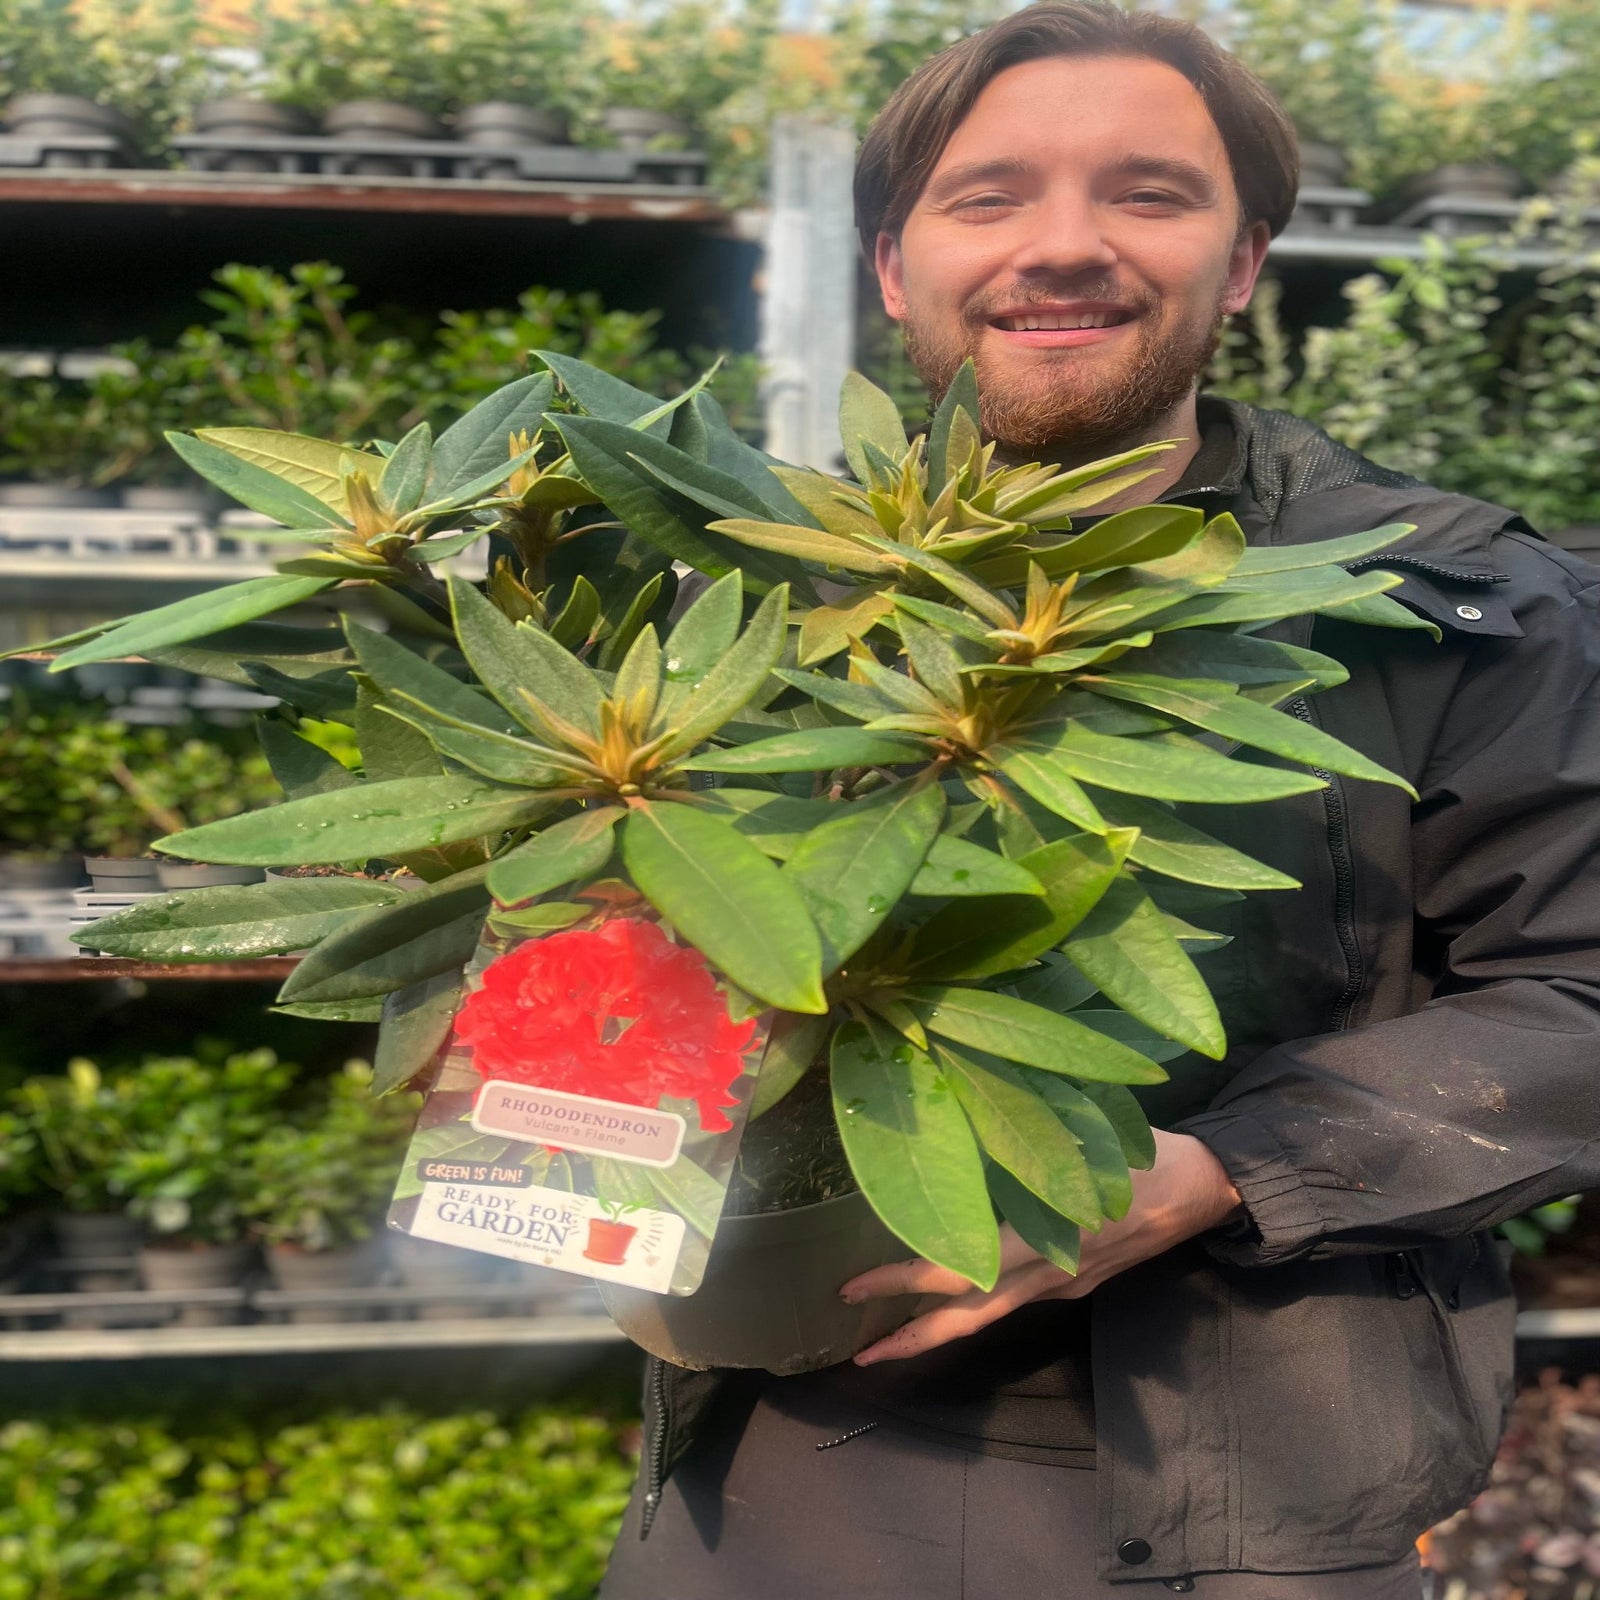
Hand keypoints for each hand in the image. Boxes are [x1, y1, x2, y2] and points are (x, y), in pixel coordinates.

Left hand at [840, 1129, 1242, 1364]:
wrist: (1209, 1186)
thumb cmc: (1143, 1151)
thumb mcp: (1082, 1139)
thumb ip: (1023, 1151)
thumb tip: (955, 1134)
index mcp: (1044, 1238)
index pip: (957, 1272)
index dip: (901, 1282)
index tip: (852, 1287)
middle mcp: (1049, 1273)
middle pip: (967, 1318)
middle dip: (910, 1339)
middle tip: (858, 1351)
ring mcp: (1065, 1284)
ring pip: (990, 1315)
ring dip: (938, 1329)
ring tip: (890, 1335)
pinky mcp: (1076, 1282)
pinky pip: (1016, 1298)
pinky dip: (976, 1303)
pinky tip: (951, 1294)